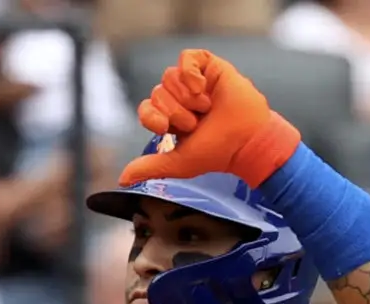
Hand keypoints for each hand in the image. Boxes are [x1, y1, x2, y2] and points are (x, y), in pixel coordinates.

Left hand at [118, 49, 300, 187]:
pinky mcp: (209, 67)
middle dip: (175, 112)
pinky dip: (189, 72)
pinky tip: (202, 87)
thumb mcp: (178, 163)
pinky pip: (186, 57)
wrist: (247, 140)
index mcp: (171, 118)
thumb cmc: (217, 152)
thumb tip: (122, 180)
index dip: (152, 117)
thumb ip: (150, 168)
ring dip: (186, 97)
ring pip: (168, 76)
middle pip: (157, 93)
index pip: (146, 109)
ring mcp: (195, 81)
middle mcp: (180, 98)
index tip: (165, 129)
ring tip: (205, 108)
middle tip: (197, 122)